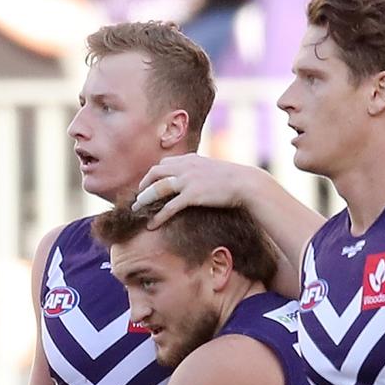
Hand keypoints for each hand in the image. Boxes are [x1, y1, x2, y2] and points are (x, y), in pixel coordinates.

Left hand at [133, 153, 251, 228]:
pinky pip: (169, 207)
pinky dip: (158, 217)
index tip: (149, 185)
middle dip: (144, 186)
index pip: (164, 164)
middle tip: (139, 198)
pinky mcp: (192, 195)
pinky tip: (152, 225)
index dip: (153, 175)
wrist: (246, 183)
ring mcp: (188, 180)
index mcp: (190, 159)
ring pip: (157, 189)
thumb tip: (198, 180)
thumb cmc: (235, 179)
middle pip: (155, 173)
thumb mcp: (214, 169)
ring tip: (137, 210)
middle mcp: (185, 167)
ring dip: (144, 200)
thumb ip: (201, 171)